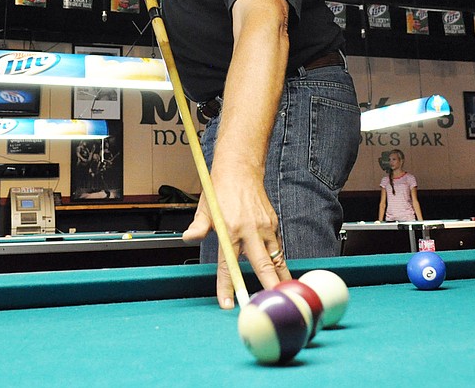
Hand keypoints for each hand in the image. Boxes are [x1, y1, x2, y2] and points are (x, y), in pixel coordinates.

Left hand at [182, 160, 289, 308]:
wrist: (241, 169)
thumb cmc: (221, 189)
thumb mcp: (205, 208)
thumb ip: (198, 227)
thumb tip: (188, 238)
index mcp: (230, 229)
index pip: (227, 264)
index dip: (227, 286)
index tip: (229, 304)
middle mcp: (250, 230)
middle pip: (262, 265)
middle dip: (269, 287)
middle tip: (273, 304)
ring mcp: (265, 227)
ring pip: (276, 258)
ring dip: (281, 278)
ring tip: (286, 295)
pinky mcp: (274, 223)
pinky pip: (278, 247)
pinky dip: (280, 262)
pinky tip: (281, 274)